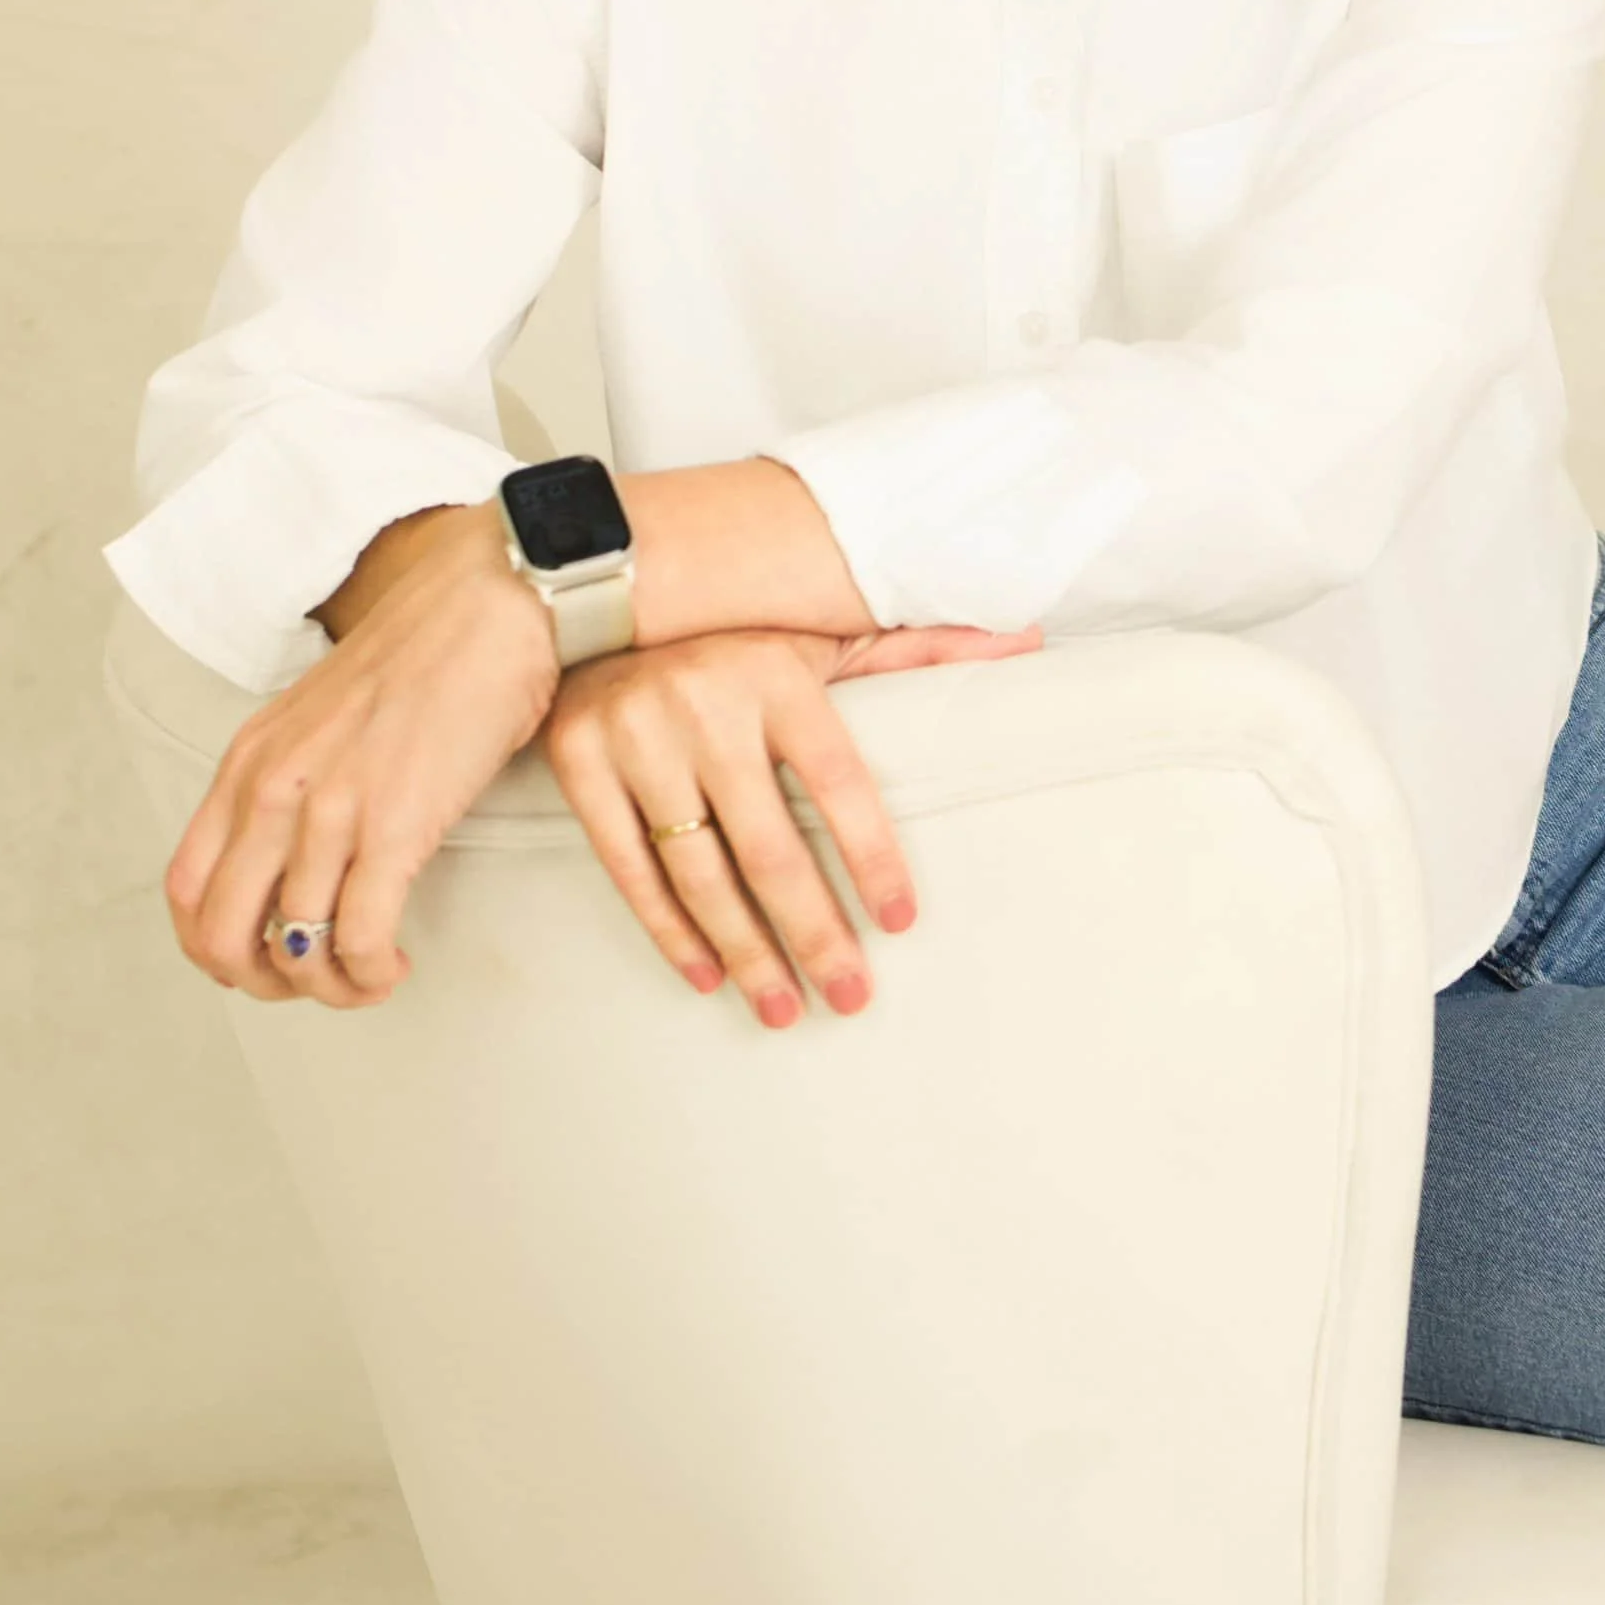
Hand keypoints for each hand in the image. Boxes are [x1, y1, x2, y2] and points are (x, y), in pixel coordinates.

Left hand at [165, 504, 559, 1011]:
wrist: (491, 604)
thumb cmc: (426, 654)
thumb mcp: (322, 716)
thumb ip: (294, 780)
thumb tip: (297, 860)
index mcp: (249, 761)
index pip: (186, 890)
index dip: (214, 948)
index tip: (259, 960)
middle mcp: (274, 789)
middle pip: (221, 936)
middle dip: (263, 983)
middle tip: (310, 983)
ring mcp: (330, 809)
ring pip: (293, 949)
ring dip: (328, 986)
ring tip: (366, 977)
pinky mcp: (395, 826)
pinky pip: (359, 938)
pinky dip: (370, 973)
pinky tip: (394, 963)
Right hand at [543, 618, 1038, 1024]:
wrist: (590, 598)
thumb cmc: (731, 634)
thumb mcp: (820, 633)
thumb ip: (917, 648)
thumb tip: (1026, 645)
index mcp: (776, 674)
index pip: (838, 780)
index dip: (870, 856)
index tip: (900, 923)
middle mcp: (705, 705)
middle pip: (769, 846)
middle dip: (813, 932)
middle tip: (850, 997)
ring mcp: (636, 737)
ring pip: (699, 870)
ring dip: (744, 950)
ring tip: (784, 1007)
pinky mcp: (578, 765)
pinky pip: (629, 868)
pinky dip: (669, 930)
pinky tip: (709, 975)